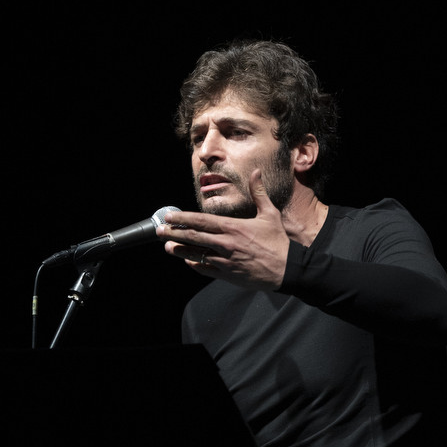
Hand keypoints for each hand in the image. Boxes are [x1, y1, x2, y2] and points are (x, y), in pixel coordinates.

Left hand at [156, 169, 288, 290]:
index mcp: (233, 227)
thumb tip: (256, 172)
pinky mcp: (228, 274)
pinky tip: (187, 262)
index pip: (202, 221)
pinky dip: (195, 265)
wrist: (287, 269)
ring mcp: (225, 261)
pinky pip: (206, 269)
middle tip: (159, 230)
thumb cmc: (278, 241)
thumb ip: (258, 193)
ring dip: (180, 250)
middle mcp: (226, 244)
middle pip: (194, 237)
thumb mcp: (269, 214)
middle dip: (174, 233)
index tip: (170, 216)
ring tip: (167, 246)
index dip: (183, 219)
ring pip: (197, 254)